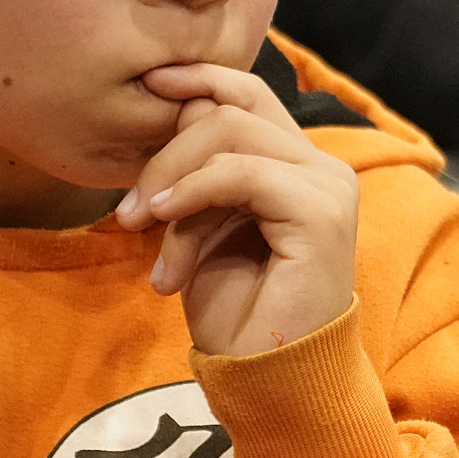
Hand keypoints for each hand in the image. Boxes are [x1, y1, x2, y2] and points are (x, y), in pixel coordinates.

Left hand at [114, 64, 358, 357]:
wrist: (267, 378)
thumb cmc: (237, 311)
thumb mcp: (205, 224)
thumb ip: (202, 169)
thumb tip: (178, 110)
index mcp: (300, 165)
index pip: (250, 94)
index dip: (200, 79)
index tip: (149, 85)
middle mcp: (323, 166)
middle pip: (233, 108)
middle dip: (168, 149)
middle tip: (130, 211)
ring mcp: (328, 186)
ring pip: (231, 133)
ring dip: (171, 179)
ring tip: (143, 231)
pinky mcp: (321, 212)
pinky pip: (240, 173)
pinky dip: (191, 192)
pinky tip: (164, 225)